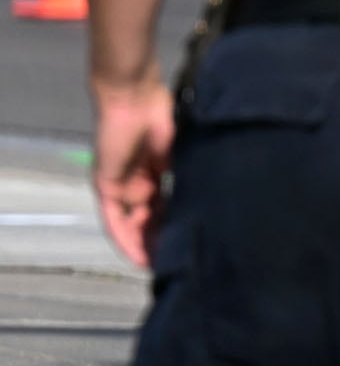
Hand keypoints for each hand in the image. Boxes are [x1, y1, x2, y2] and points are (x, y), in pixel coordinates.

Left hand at [92, 75, 176, 268]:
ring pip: (131, 225)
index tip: (191, 247)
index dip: (175, 229)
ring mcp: (119, 187)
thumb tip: (206, 200)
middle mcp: (135, 185)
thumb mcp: (180, 154)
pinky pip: (113, 220)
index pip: (165, 210)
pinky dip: (125, 239)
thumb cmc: (161, 117)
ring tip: (160, 267)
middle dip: (161, 243)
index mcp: (154, 176)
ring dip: (144, 247)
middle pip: (147, 222)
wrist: (134, 98)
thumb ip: (185, 177)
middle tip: (178, 264)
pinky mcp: (106, 187)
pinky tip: (139, 257)